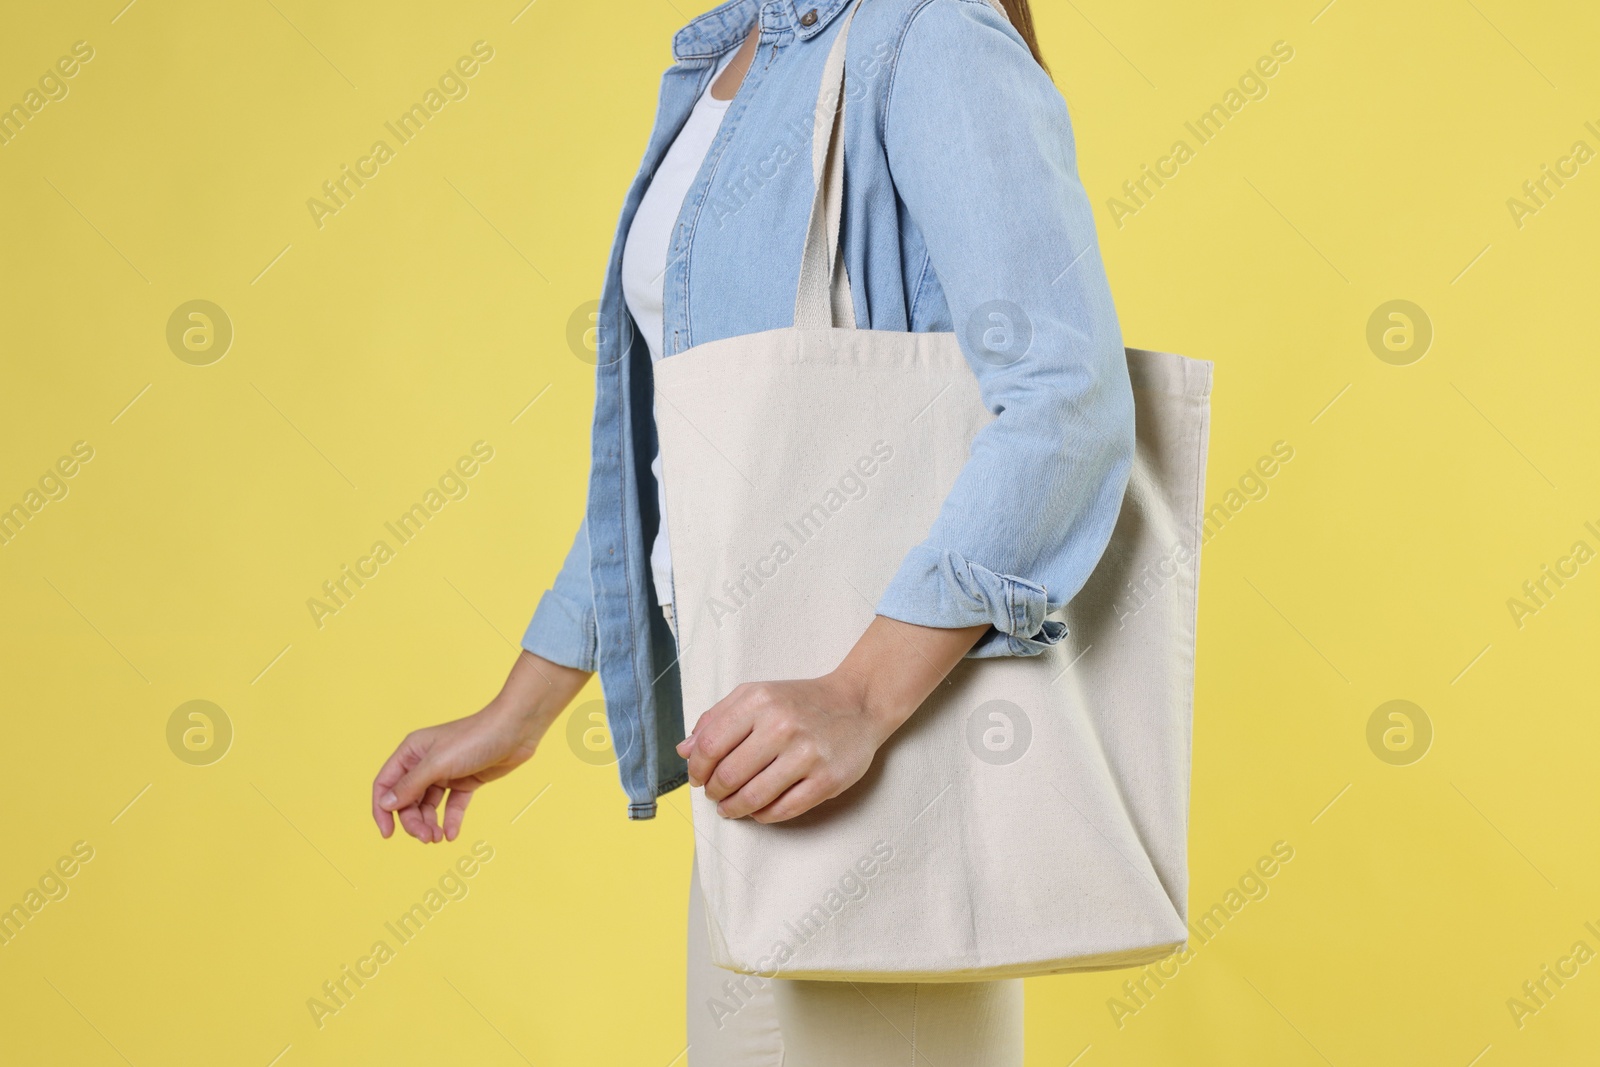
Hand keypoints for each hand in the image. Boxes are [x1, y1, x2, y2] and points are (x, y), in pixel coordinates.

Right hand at [371, 650, 588, 841]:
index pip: (385, 784)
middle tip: (426, 838)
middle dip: (413, 821)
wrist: (516, 730)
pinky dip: (451, 820)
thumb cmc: (475, 738)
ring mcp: (446, 772)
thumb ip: (411, 785)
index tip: (388, 834)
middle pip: (407, 800)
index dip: (382, 809)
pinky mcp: (466, 781)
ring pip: (429, 805)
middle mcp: (425, 762)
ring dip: (430, 824)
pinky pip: (452, 805)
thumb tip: (385, 804)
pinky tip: (452, 834)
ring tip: (438, 839)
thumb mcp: (438, 764)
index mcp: (411, 752)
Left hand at [677, 615, 989, 822]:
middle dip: (714, 792)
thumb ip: (717, 718)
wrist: (857, 703)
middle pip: (728, 775)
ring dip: (733, 809)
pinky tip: (758, 810)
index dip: (697, 768)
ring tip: (730, 808)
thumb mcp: (756, 695)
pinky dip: (763, 815)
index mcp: (759, 701)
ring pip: (752, 797)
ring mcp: (806, 755)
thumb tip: (684, 751)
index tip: (698, 778)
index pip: (710, 746)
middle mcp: (782, 725)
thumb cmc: (800, 701)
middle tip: (715, 795)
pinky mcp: (826, 780)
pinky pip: (783, 810)